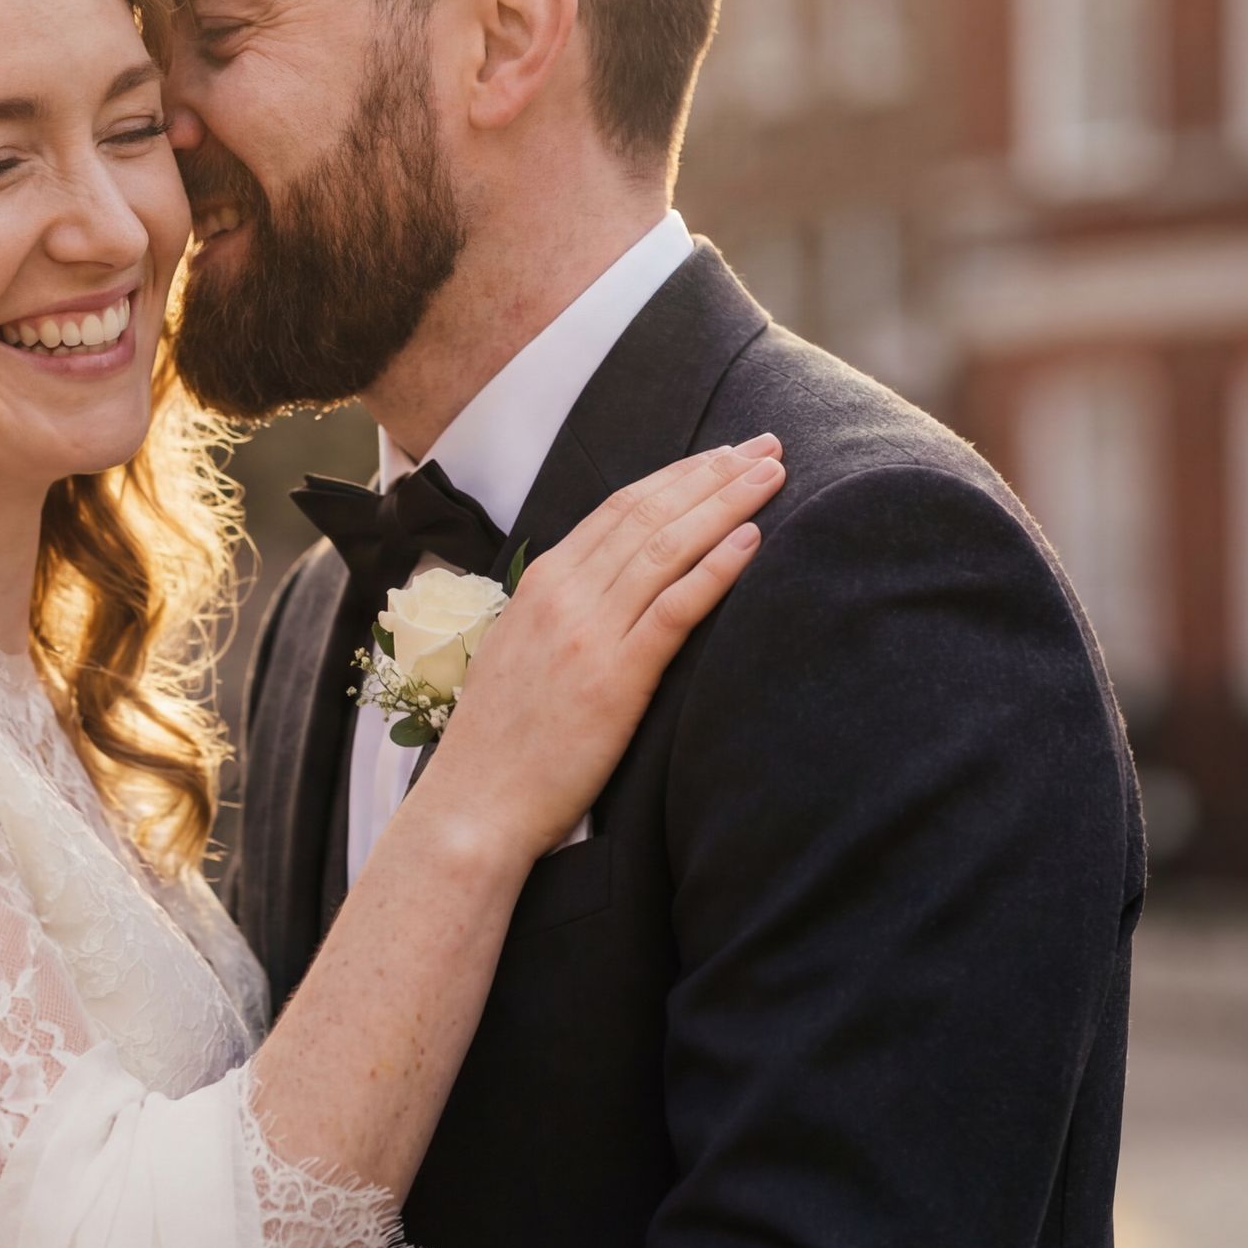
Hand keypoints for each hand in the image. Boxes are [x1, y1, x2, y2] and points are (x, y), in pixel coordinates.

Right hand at [417, 434, 783, 862]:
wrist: (475, 803)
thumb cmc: (501, 741)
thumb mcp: (519, 652)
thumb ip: (560, 612)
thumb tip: (608, 589)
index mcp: (541, 583)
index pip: (619, 508)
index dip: (677, 475)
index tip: (722, 455)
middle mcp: (564, 595)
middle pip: (650, 513)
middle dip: (714, 473)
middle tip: (766, 444)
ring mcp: (588, 633)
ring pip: (668, 547)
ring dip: (726, 503)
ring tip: (772, 475)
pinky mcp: (615, 679)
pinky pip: (674, 608)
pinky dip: (716, 568)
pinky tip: (752, 539)